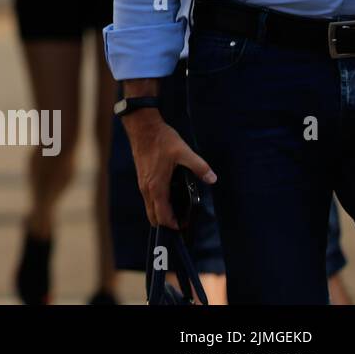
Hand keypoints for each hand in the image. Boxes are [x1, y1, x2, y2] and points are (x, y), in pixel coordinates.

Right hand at [121, 109, 216, 228]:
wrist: (142, 127)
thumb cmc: (161, 140)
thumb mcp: (184, 152)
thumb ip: (199, 166)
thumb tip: (212, 179)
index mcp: (157, 187)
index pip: (162, 216)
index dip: (174, 225)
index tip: (186, 226)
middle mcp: (147, 189)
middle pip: (153, 216)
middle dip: (166, 223)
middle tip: (182, 223)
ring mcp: (142, 184)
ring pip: (150, 207)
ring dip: (161, 213)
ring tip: (178, 212)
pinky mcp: (142, 178)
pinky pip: (148, 198)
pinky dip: (158, 204)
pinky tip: (170, 196)